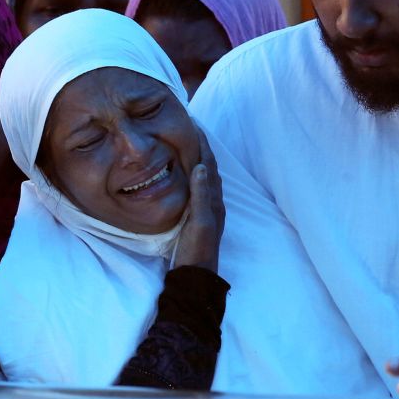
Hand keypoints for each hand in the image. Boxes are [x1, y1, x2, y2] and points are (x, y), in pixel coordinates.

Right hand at [173, 130, 224, 272]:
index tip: (193, 123)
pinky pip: (197, 188)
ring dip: (196, 158)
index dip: (202, 143)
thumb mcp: (200, 222)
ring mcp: (207, 210)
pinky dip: (191, 175)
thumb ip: (201, 195)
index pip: (208, 164)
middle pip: (207, 167)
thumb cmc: (198, 250)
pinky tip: (184, 175)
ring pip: (203, 177)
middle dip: (200, 145)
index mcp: (214, 200)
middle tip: (189, 127)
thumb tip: (200, 166)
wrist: (196, 276)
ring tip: (185, 143)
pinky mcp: (198, 217)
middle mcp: (213, 202)